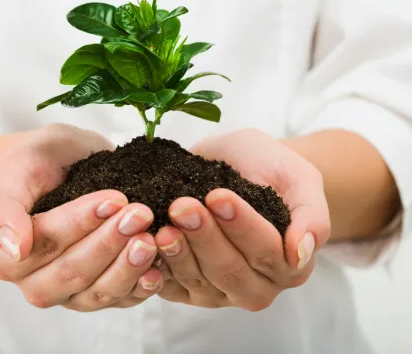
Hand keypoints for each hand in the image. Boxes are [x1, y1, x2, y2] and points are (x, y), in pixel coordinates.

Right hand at [0, 124, 163, 310]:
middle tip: (140, 213)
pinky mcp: (98, 295)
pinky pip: (120, 300)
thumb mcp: (17, 169)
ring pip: (98, 292)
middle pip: (72, 272)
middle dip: (109, 242)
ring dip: (128, 267)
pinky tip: (158, 268)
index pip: (43, 245)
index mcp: (5, 256)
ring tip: (151, 239)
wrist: (60, 166)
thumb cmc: (36, 164)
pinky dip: (141, 286)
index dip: (79, 224)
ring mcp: (68, 293)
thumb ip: (5, 207)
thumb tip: (15, 248)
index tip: (112, 200)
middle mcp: (34, 283)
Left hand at [155, 128, 330, 310]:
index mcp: (290, 264)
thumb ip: (311, 215)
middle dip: (205, 238)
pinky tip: (145, 246)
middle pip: (230, 270)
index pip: (265, 250)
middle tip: (182, 206)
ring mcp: (221, 292)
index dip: (241, 225)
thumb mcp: (298, 178)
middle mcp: (258, 285)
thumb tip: (301, 253)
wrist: (238, 165)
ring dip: (179, 253)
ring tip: (163, 225)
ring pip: (199, 279)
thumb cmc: (269, 168)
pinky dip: (156, 269)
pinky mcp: (188, 290)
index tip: (218, 196)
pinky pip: (171, 286)